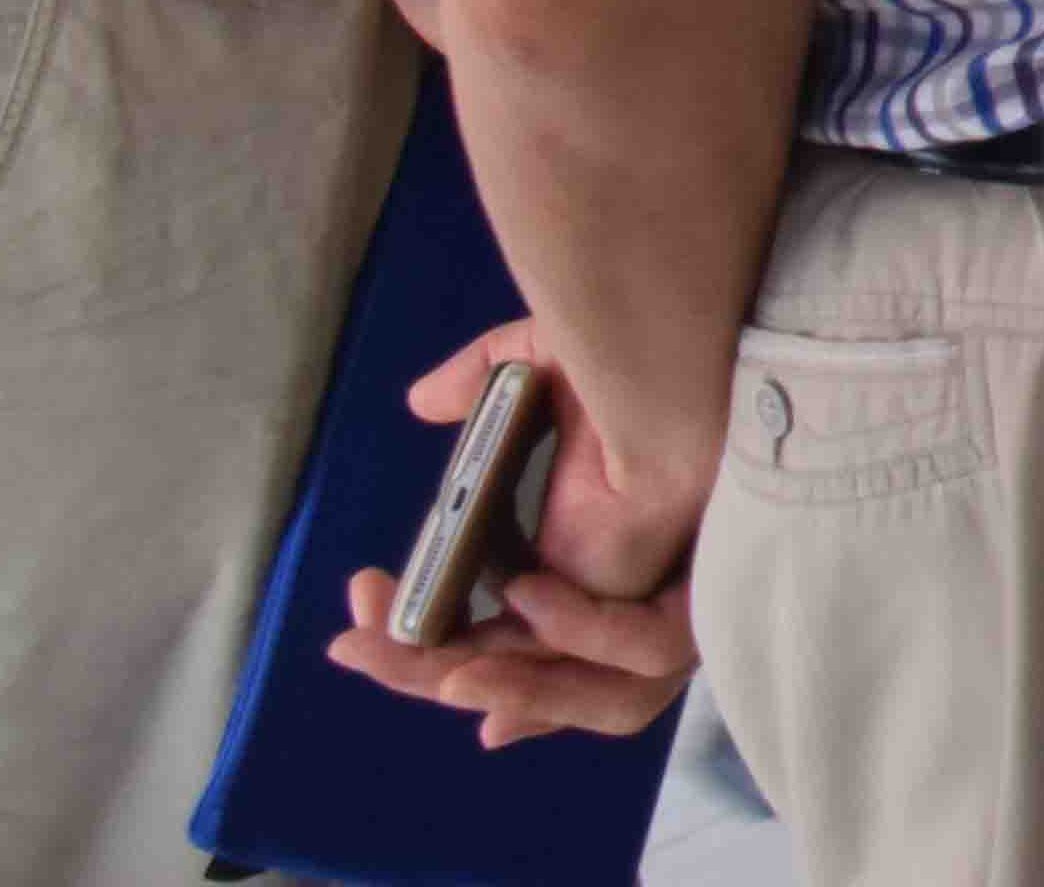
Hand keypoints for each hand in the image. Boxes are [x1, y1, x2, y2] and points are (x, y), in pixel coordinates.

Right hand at [329, 326, 703, 747]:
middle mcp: (608, 593)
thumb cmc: (636, 354)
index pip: (504, 638)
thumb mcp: (538, 365)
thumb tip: (424, 403)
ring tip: (430, 666)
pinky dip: (570, 636)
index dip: (441, 653)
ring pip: (572, 689)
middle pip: (515, 676)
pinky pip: (631, 654)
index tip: (369, 637)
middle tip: (351, 647)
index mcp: (574, 553)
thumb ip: (481, 386)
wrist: (691, 355)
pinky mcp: (681, 602)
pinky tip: (527, 594)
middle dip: (423, 673)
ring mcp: (644, 607)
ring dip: (489, 685)